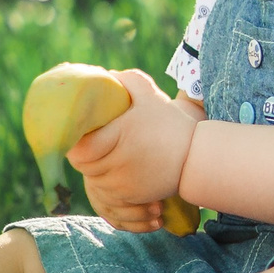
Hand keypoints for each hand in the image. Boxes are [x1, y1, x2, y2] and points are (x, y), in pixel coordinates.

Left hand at [69, 69, 200, 231]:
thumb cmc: (172, 126)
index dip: (75, 143)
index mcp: (119, 136)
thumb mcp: (151, 97)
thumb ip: (129, 81)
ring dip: (95, 170)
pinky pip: (107, 194)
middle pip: (83, 166)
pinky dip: (108, 184)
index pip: (80, 149)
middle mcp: (118, 164)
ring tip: (107, 156)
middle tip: (92, 142)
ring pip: (93, 182)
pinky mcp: (130, 197)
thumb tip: (107, 75)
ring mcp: (123, 184)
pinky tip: (119, 171)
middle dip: (85, 155)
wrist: (198, 159)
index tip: (80, 134)